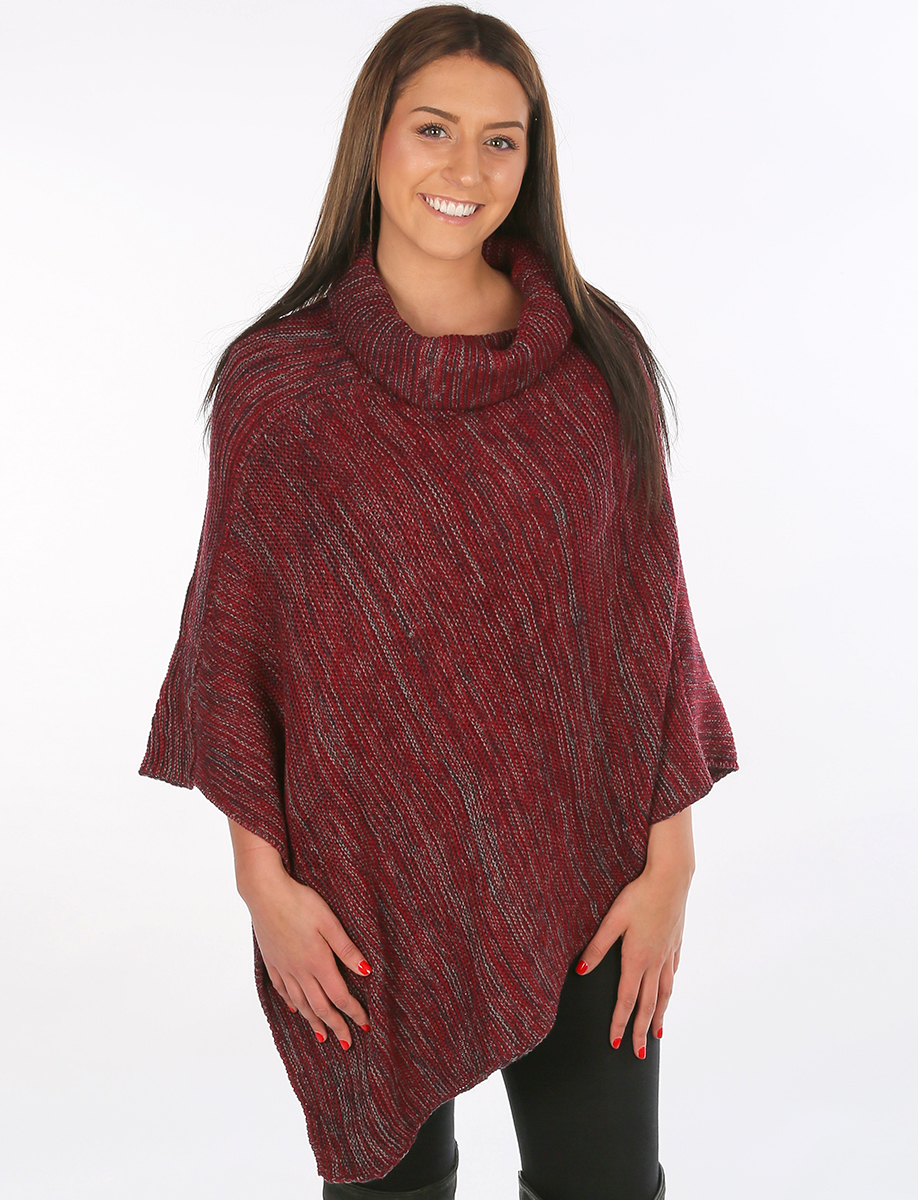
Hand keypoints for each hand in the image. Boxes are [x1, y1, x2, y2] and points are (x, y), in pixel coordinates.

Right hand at [226, 817, 372, 1049]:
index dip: (354, 1012)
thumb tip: (367, 972)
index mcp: (318, 962)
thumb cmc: (300, 902)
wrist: (265, 893)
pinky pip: (283, 990)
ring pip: (301, 1003)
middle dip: (336, 1026)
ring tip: (323, 1035)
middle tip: (347, 1043)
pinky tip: (296, 1010)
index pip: (340, 996)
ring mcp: (284, 968)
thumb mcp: (330, 922)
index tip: (366, 1025)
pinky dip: (292, 1003)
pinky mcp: (272, 961)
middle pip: (320, 1007)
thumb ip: (347, 949)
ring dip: (314, 1021)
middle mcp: (300, 971)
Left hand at [575, 808, 693, 1057]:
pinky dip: (669, 987)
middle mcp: (654, 961)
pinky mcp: (675, 941)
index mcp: (636, 959)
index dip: (620, 1023)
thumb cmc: (638, 896)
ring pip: (664, 991)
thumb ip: (596, 947)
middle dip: (641, 1030)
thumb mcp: (613, 920)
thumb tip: (581, 971)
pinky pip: (671, 972)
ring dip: (659, 1014)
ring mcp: (668, 953)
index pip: (626, 1000)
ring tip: (658, 1033)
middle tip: (639, 1054)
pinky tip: (668, 989)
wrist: (671, 878)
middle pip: (648, 1004)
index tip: (615, 1043)